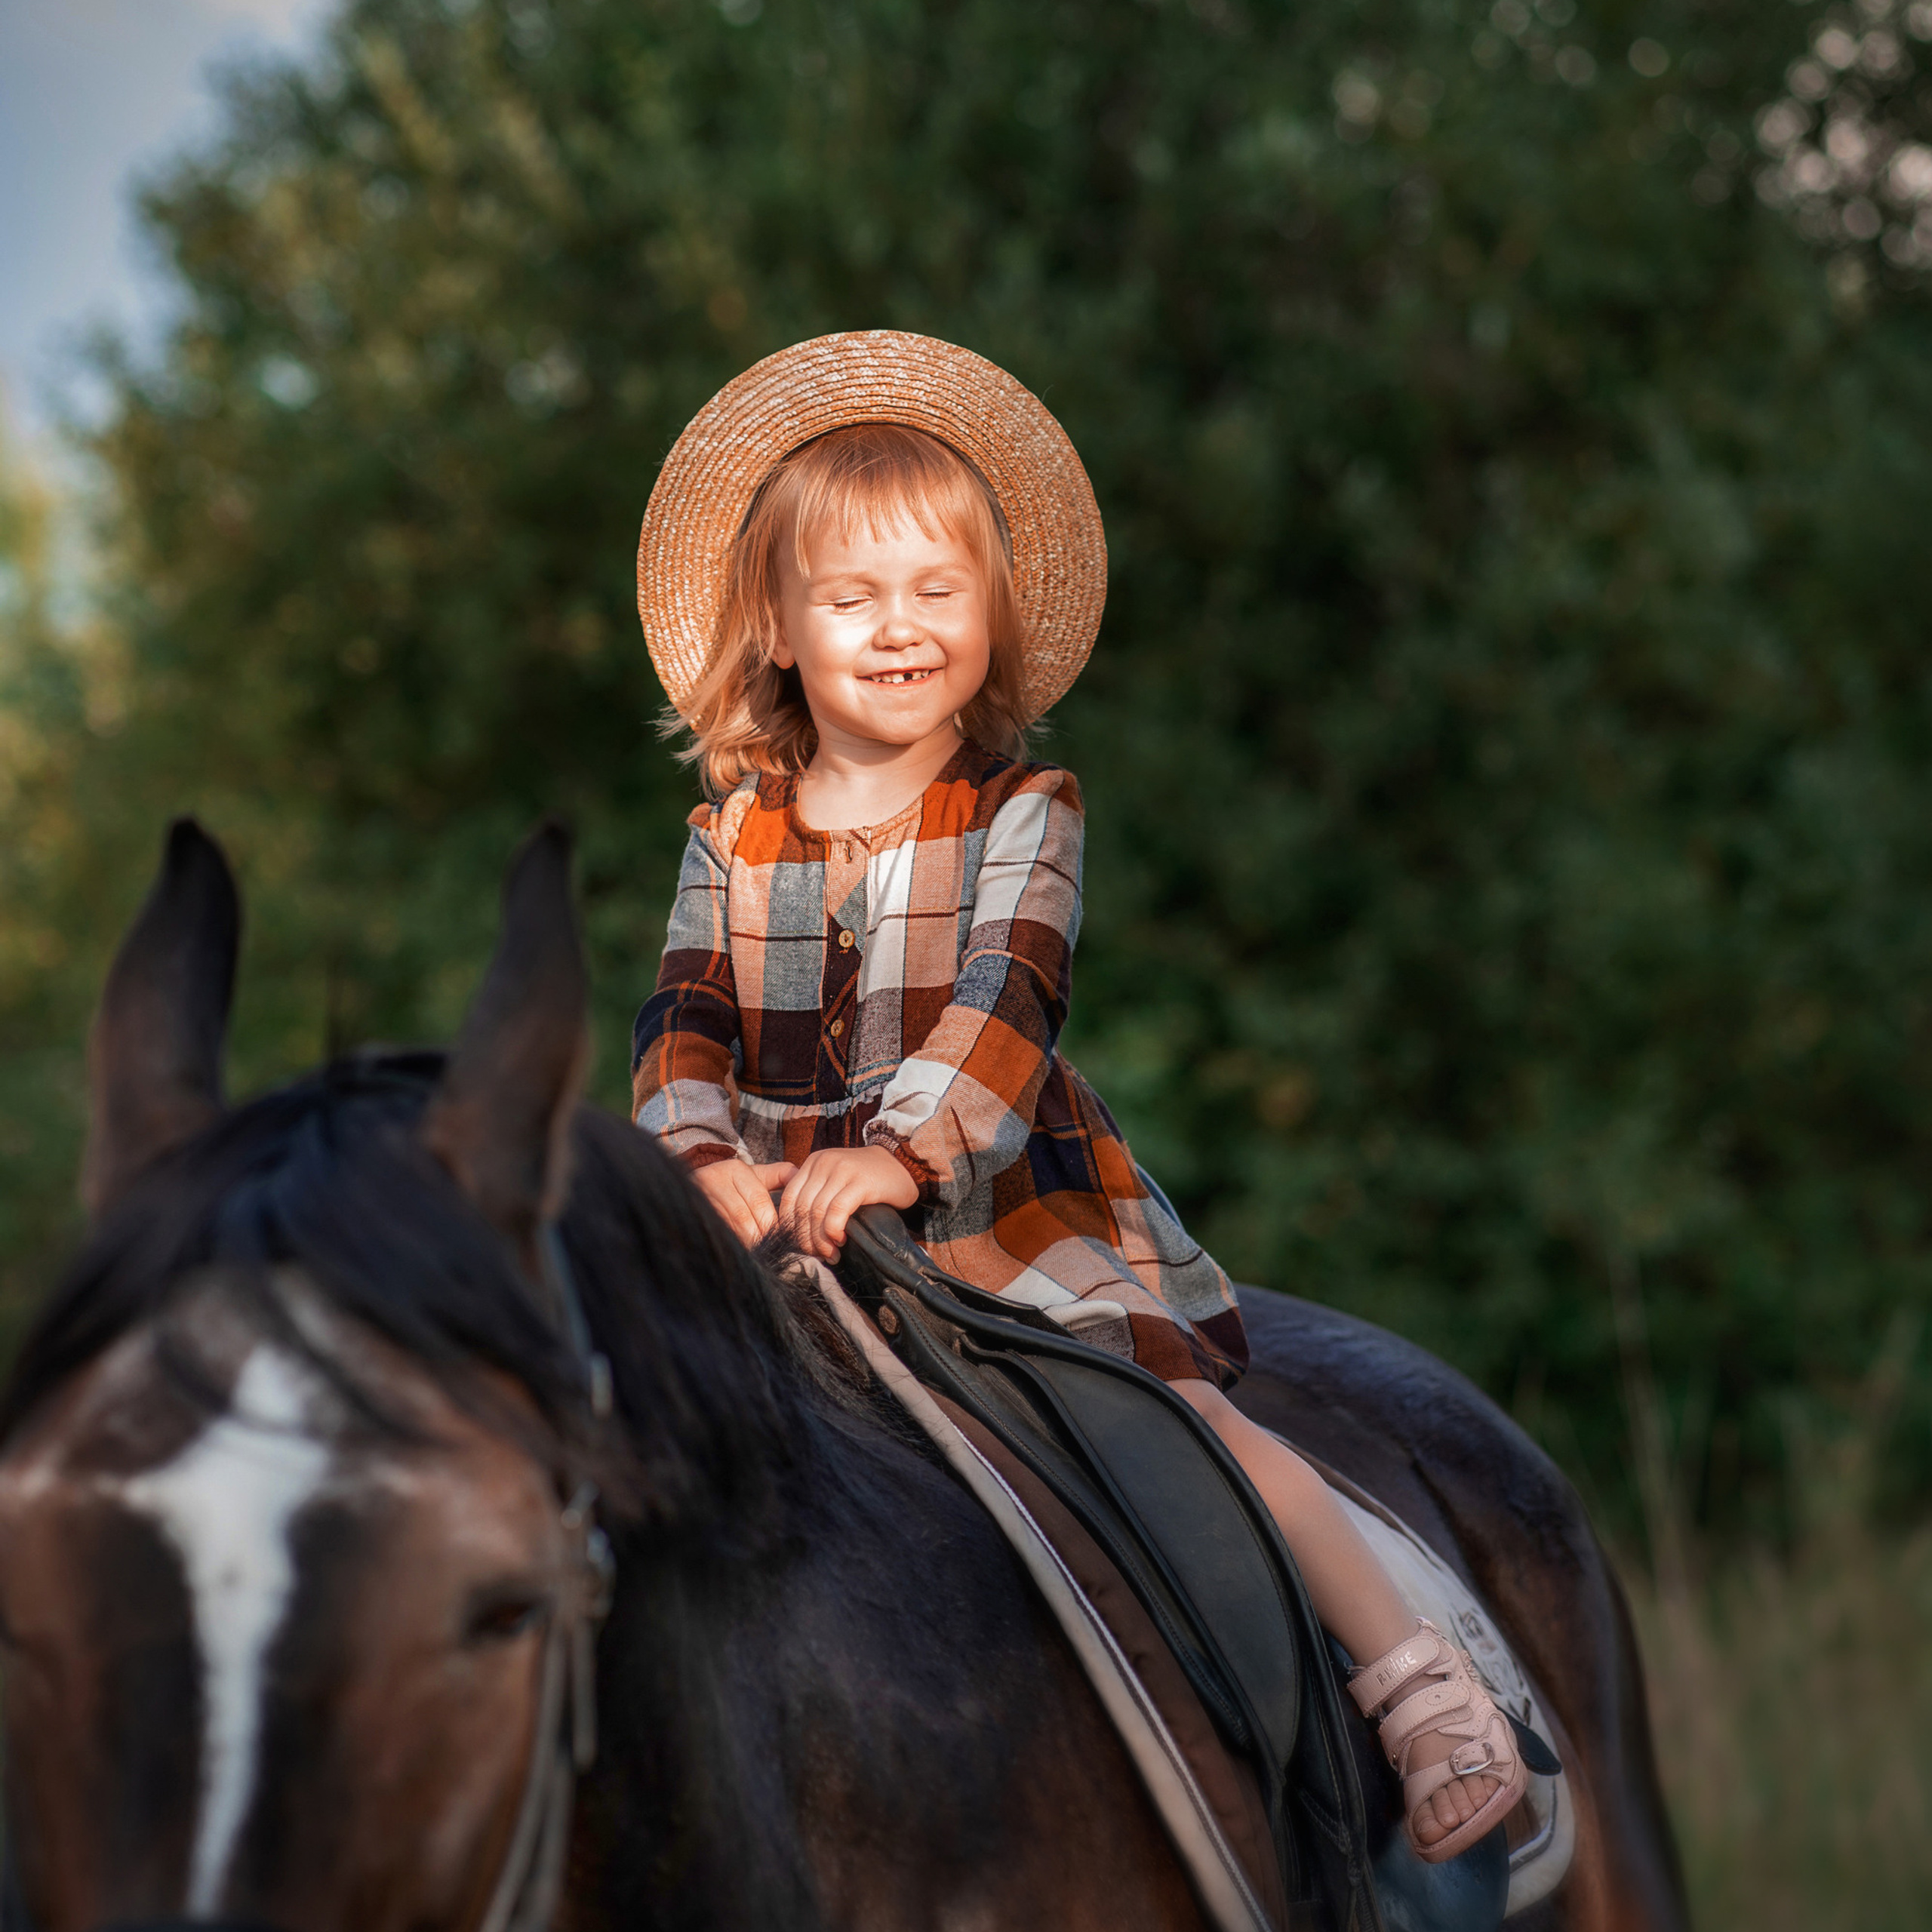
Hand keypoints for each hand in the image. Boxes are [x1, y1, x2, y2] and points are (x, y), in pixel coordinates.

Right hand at [691, 1158, 797, 1247]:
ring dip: (745, 1244)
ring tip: (758, 1256)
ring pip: (729, 1227)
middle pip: (744, 1217)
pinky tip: (738, 1254)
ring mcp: (699, 1197)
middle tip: (771, 1252)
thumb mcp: (754, 1175)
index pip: (760, 1202)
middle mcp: (715, 1179)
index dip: (772, 1224)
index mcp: (735, 1170)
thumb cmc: (730, 1185)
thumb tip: (799, 1174)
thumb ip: (779, 1175)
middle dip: (759, 1237)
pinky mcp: (690, 1214)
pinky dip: (729, 1245)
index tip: (782, 1239)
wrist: (687, 1190)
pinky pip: (715, 1233)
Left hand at [776, 1146, 919, 1261]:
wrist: (904, 1163)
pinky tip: (841, 1240)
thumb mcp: (836, 1181)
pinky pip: (837, 1211)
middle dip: (805, 1238)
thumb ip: (818, 1197)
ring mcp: (842, 1170)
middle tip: (816, 1256)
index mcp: (813, 1163)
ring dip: (820, 1240)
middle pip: (801, 1208)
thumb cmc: (869, 1180)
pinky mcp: (860, 1181)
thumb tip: (800, 1234)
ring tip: (830, 1253)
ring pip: (817, 1212)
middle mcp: (823, 1163)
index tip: (800, 1247)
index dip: (790, 1227)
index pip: (788, 1199)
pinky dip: (834, 1231)